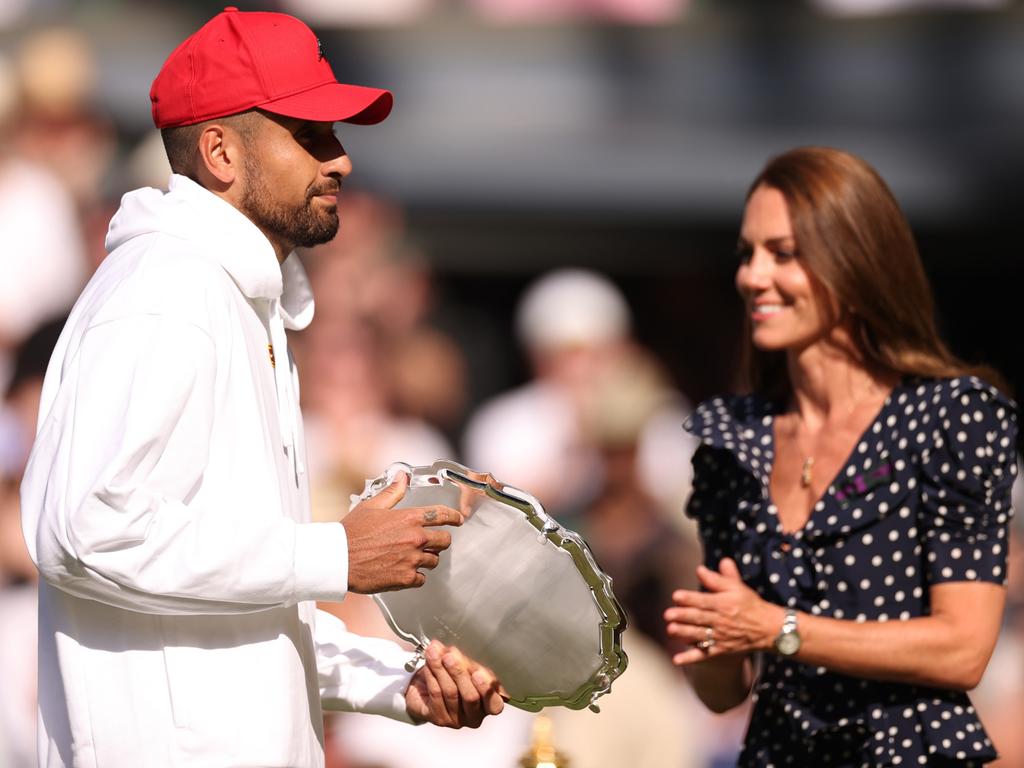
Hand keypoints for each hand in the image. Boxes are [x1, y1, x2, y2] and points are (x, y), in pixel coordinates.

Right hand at [343, 472, 463, 592]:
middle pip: (445, 540)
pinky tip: (404, 571)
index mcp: (409, 518)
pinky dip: (416, 576)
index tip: (458, 519)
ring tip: (412, 557)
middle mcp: (415, 538)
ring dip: (427, 558)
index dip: (453, 516)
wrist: (338, 559)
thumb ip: (393, 492)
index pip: (442, 515)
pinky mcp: (406, 578)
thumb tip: (403, 477)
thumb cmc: (352, 533)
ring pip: (434, 560)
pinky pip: (422, 579)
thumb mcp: (372, 505)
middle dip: (440, 540)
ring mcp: (412, 559)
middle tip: (432, 542)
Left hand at [405, 640, 505, 727]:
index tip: (477, 673)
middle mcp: (474, 716)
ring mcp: (457, 720)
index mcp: (489, 704)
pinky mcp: (438, 718)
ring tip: (434, 654)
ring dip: (441, 670)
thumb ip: (464, 662)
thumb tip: (452, 653)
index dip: (486, 690)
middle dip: (459, 673)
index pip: (495, 704)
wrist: (428, 686)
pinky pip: (436, 694)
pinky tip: (428, 665)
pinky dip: (431, 676)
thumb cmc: (454, 677)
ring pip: (450, 693)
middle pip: (470, 697)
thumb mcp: (467, 667)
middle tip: (449, 657)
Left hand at [664, 557, 784, 665]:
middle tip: (667, 614)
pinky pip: (704, 655)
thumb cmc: (749, 604)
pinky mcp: (721, 650)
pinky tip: (676, 660)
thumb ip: (717, 579)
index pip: (704, 601)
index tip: (676, 596)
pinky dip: (690, 658)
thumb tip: (699, 569)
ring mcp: (720, 637)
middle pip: (699, 618)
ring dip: (684, 633)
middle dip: (683, 616)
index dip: (689, 598)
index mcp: (724, 604)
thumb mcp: (736, 587)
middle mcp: (721, 621)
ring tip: (670, 630)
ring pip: (699, 635)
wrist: (768, 628)